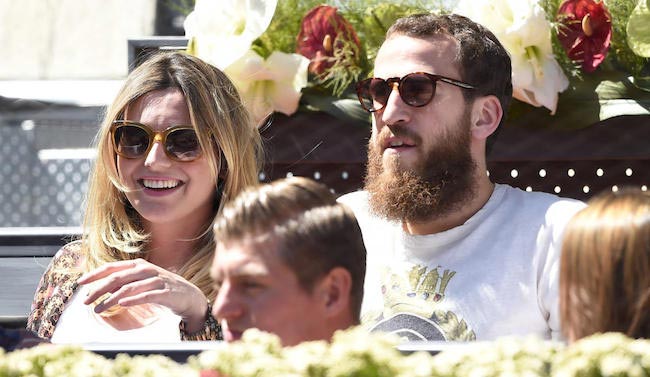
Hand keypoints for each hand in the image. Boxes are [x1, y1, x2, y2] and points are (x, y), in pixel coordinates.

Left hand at [77, 259, 207, 331]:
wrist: (189, 297)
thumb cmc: (162, 289)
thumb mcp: (142, 282)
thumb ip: (124, 282)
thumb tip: (102, 288)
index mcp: (138, 265)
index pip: (112, 267)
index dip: (95, 274)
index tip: (80, 283)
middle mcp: (146, 270)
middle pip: (117, 277)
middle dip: (98, 289)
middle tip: (85, 301)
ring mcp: (156, 280)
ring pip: (128, 288)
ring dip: (110, 299)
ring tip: (98, 309)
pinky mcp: (164, 292)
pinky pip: (146, 295)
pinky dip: (132, 300)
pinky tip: (121, 304)